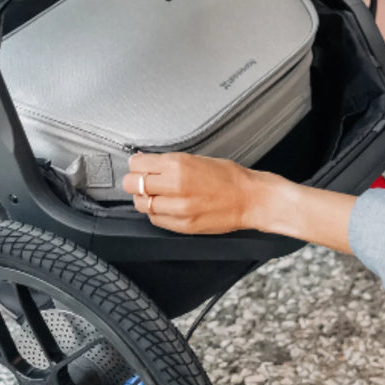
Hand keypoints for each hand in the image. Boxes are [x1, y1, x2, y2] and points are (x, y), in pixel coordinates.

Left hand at [122, 153, 261, 233]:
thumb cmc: (229, 177)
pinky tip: (167, 206)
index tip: (139, 165)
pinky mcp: (182, 225)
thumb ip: (169, 162)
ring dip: (145, 198)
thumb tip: (144, 161)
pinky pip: (155, 219)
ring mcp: (177, 209)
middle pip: (133, 185)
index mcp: (178, 165)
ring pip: (141, 204)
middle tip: (144, 180)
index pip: (137, 165)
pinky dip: (156, 213)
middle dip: (136, 181)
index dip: (136, 165)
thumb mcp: (197, 159)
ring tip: (157, 194)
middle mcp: (175, 186)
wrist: (250, 199)